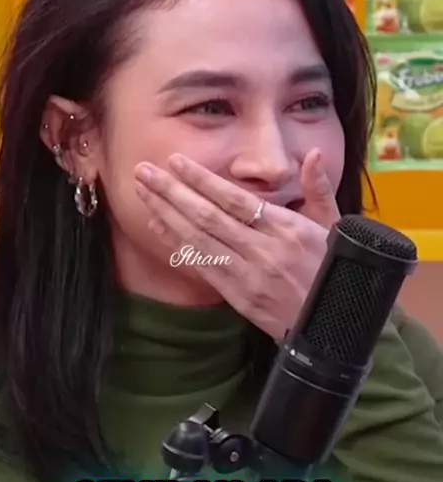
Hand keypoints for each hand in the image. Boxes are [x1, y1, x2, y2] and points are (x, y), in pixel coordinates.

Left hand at [134, 149, 339, 339]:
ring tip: (143, 192)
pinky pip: (202, 267)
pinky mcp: (239, 297)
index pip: (234, 199)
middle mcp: (263, 250)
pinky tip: (159, 227)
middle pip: (207, 216)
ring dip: (166, 214)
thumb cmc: (337, 272)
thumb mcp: (336, 227)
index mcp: (286, 228)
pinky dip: (178, 246)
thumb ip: (320, 189)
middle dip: (171, 191)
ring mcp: (248, 275)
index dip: (201, 179)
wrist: (338, 326)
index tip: (176, 162)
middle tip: (143, 171)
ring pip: (199, 240)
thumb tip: (315, 155)